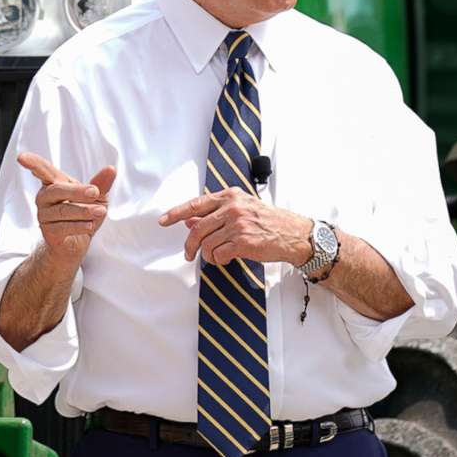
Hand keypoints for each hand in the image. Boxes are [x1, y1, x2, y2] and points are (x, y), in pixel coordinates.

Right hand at [16, 153, 115, 261]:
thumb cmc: (84, 214)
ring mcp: (44, 215)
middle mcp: (44, 198)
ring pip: (63, 210)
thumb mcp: (97, 198)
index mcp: (54, 184)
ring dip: (84, 211)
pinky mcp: (48, 232)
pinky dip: (80, 225)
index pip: (42, 170)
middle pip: (57, 189)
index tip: (22, 158)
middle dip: (78, 191)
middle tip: (95, 192)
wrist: (76, 244)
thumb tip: (111, 169)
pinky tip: (90, 225)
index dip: (33, 163)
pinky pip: (63, 227)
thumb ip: (101, 184)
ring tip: (100, 211)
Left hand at [160, 189, 310, 266]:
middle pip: (198, 228)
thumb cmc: (267, 221)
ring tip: (215, 257)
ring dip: (208, 255)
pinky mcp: (243, 241)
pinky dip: (218, 260)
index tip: (163, 221)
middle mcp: (232, 207)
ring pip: (207, 244)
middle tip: (188, 255)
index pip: (196, 203)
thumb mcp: (240, 210)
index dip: (176, 213)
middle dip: (190, 245)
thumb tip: (189, 220)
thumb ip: (215, 214)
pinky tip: (225, 259)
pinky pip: (219, 255)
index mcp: (230, 196)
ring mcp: (238, 224)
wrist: (292, 233)